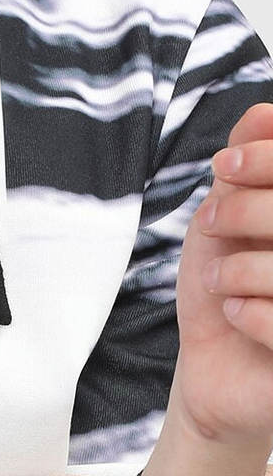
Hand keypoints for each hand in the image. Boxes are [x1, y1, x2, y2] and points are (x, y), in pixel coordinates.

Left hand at [172, 101, 272, 447]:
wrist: (212, 363)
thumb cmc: (226, 280)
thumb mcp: (226, 217)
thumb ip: (247, 165)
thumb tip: (263, 113)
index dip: (269, 157)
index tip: (224, 165)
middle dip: (243, 209)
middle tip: (210, 224)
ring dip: (237, 270)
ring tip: (219, 283)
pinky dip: (246, 315)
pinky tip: (238, 317)